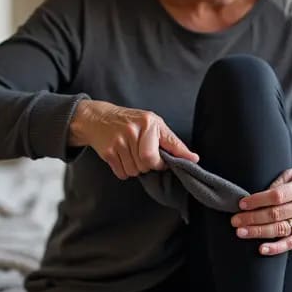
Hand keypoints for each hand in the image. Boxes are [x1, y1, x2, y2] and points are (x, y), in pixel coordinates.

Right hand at [70, 99, 198, 179]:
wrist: (98, 118)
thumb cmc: (131, 121)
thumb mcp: (153, 124)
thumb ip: (172, 142)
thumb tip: (193, 158)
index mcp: (149, 122)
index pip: (161, 151)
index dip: (164, 163)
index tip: (170, 165)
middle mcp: (133, 131)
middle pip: (147, 164)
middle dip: (147, 165)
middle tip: (143, 155)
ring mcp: (119, 141)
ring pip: (135, 171)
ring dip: (135, 168)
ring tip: (130, 154)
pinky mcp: (107, 152)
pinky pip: (122, 173)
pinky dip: (124, 171)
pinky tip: (121, 157)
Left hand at [230, 167, 291, 255]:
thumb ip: (278, 183)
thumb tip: (255, 196)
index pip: (276, 196)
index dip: (257, 201)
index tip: (241, 204)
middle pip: (275, 214)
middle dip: (252, 218)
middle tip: (234, 221)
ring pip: (280, 229)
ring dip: (258, 232)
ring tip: (241, 232)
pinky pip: (291, 243)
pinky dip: (276, 248)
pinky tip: (261, 249)